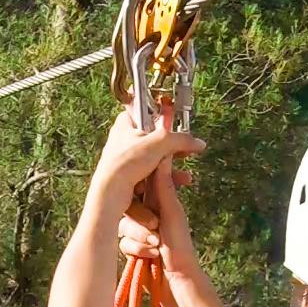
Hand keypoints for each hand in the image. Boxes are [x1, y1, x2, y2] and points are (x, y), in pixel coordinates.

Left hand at [86, 107, 202, 227]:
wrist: (110, 193)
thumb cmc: (125, 164)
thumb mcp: (159, 143)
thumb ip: (180, 140)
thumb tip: (198, 143)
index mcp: (124, 125)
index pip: (143, 113)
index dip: (159, 118)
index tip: (173, 125)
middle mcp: (122, 142)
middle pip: (152, 140)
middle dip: (170, 150)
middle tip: (183, 153)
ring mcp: (124, 161)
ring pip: (152, 160)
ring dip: (169, 168)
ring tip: (183, 176)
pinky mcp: (126, 178)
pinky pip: (148, 176)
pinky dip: (160, 180)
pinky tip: (171, 185)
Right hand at [116, 152, 201, 280]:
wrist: (176, 281)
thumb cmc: (180, 246)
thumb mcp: (172, 213)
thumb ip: (164, 186)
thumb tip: (164, 154)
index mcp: (159, 201)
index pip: (142, 185)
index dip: (136, 186)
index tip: (135, 190)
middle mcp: (147, 213)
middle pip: (129, 208)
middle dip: (140, 223)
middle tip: (156, 231)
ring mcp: (138, 231)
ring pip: (124, 226)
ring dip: (139, 239)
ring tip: (156, 246)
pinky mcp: (131, 247)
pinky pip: (123, 243)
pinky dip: (136, 250)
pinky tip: (149, 257)